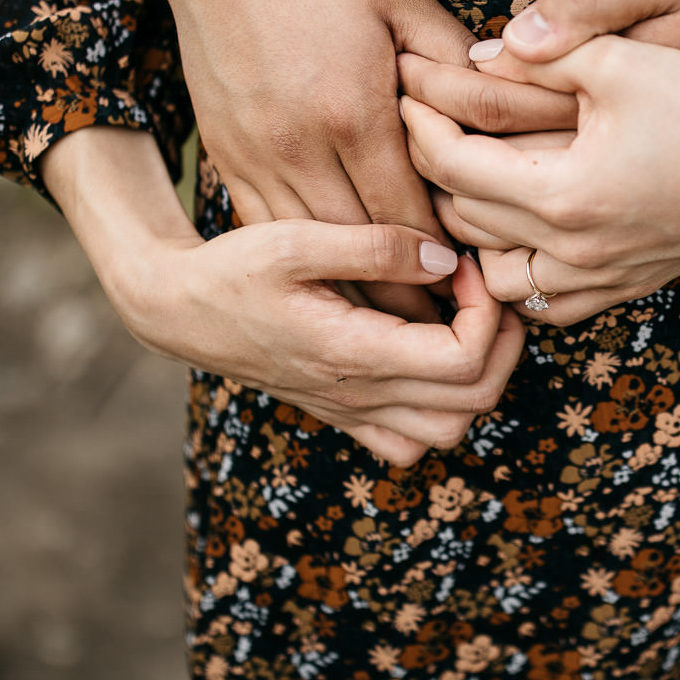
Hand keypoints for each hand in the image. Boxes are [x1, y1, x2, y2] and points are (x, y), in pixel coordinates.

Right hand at [46, 127, 523, 466]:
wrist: (179, 312)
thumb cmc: (233, 268)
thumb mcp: (297, 239)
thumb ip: (376, 245)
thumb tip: (448, 258)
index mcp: (352, 354)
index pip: (464, 361)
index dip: (487, 312)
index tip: (463, 266)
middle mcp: (358, 395)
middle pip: (474, 400)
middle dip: (500, 343)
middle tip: (479, 289)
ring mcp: (352, 412)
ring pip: (451, 429)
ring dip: (476, 376)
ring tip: (462, 319)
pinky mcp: (345, 413)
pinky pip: (412, 439)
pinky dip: (439, 407)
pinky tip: (426, 354)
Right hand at [121, 0, 474, 320]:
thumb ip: (455, 65)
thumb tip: (508, 118)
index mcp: (353, 112)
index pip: (412, 221)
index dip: (449, 267)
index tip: (481, 292)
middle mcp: (299, 148)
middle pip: (365, 256)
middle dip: (412, 301)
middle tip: (458, 331)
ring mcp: (255, 158)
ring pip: (317, 257)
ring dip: (362, 296)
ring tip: (410, 324)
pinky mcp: (226, 159)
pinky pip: (273, 233)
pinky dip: (312, 266)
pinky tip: (346, 283)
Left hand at [399, 35, 679, 326]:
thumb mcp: (624, 59)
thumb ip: (547, 52)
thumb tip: (477, 52)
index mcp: (563, 193)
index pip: (453, 167)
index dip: (418, 126)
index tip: (405, 93)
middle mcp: (574, 250)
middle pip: (463, 223)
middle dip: (432, 174)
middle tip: (421, 128)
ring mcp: (599, 278)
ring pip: (496, 276)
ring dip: (470, 235)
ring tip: (466, 183)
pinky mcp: (624, 287)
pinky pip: (546, 302)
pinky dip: (518, 272)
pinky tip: (517, 233)